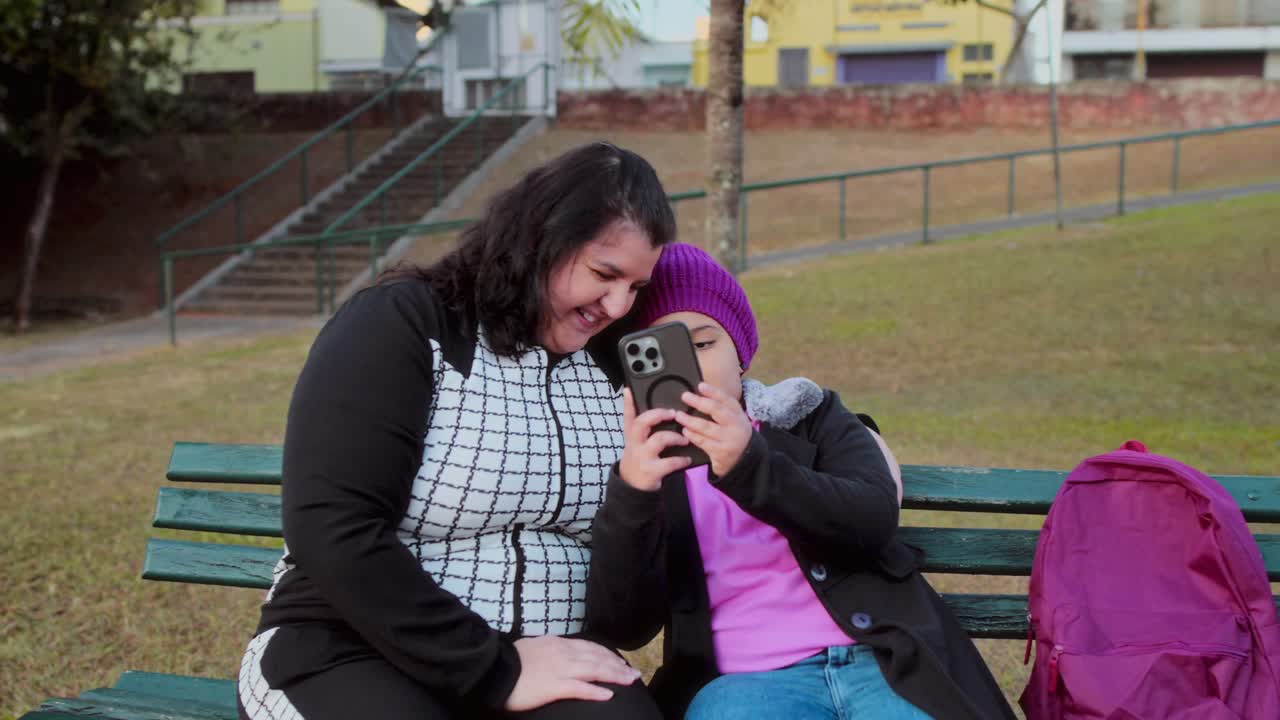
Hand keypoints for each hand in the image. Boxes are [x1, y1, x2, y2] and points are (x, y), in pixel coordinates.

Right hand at [505, 636, 640, 710]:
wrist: (494, 670)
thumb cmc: (510, 662)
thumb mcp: (534, 648)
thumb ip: (550, 650)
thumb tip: (559, 654)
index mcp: (558, 643)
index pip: (590, 647)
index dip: (608, 654)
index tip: (620, 661)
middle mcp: (563, 653)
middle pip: (597, 658)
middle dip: (618, 666)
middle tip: (634, 673)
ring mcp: (560, 669)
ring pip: (595, 670)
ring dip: (615, 675)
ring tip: (630, 681)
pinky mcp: (554, 686)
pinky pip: (580, 688)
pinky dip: (596, 691)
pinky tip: (609, 695)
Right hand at [618, 388, 692, 490]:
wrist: (632, 484)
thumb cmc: (638, 456)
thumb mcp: (634, 440)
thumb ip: (639, 424)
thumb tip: (642, 401)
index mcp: (631, 434)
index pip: (628, 415)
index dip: (628, 402)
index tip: (630, 390)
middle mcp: (635, 443)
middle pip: (642, 423)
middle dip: (658, 415)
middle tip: (673, 413)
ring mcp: (643, 456)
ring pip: (659, 439)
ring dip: (675, 437)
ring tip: (685, 438)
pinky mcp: (652, 470)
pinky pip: (670, 462)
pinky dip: (681, 460)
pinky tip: (687, 459)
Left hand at [678, 382, 752, 476]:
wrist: (745, 461)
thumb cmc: (734, 436)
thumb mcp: (734, 420)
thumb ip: (721, 409)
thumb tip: (699, 395)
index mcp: (739, 414)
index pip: (726, 399)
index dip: (713, 391)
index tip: (700, 385)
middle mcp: (736, 425)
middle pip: (716, 410)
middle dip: (699, 402)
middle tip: (685, 396)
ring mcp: (729, 439)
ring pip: (706, 427)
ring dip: (690, 420)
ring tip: (679, 415)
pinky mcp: (721, 452)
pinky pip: (703, 441)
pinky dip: (692, 435)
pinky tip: (685, 431)